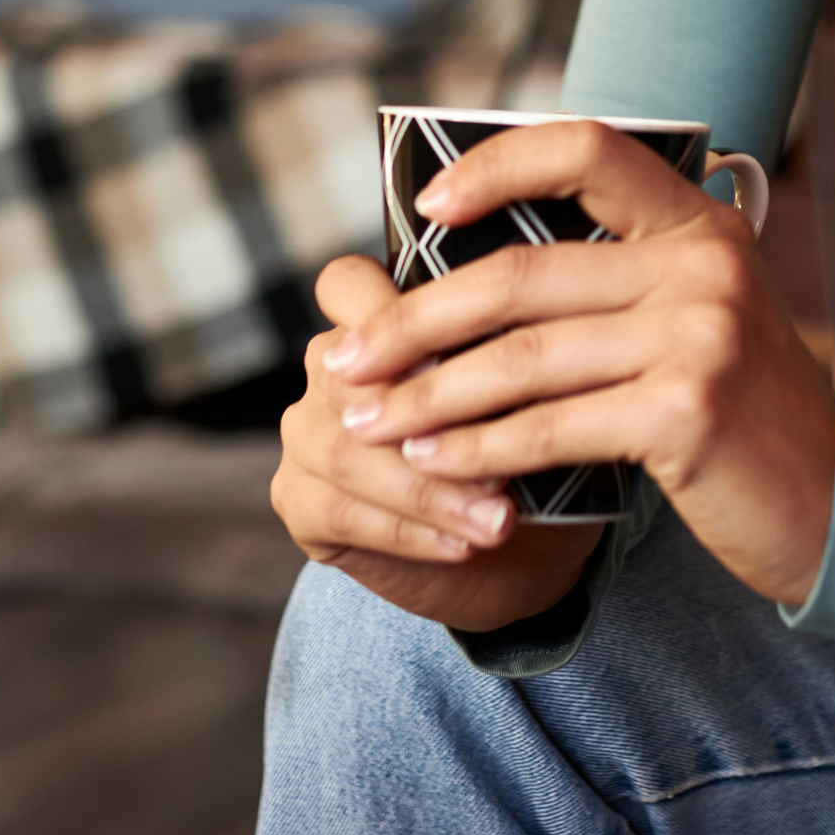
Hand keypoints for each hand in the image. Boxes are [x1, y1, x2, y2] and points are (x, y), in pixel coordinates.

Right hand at [273, 252, 602, 632]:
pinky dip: (408, 530)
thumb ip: (509, 364)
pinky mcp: (299, 503)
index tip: (462, 356)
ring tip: (498, 519)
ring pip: (345, 450)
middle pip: (351, 376)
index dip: (392, 312)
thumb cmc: (526, 450)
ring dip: (429, 489)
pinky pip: (340, 510)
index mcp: (374, 322)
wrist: (517, 550)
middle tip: (508, 464)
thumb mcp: (532, 397)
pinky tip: (461, 544)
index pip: (346, 284)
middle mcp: (328, 370)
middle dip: (435, 421)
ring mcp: (307, 434)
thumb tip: (535, 354)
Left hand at [322, 121, 834, 606]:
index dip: (497, 165)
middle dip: (414, 321)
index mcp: (698, 221)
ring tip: (369, 421)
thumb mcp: (696, 316)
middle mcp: (702, 263)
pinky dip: (477, 449)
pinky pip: (548, 426)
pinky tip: (433, 464)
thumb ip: (615, 279)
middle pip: (521, 275)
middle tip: (345, 358)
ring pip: (521, 359)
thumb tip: (463, 269)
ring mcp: (699, 335)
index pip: (586, 149)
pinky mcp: (687, 412)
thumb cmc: (740, 410)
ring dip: (428, 396)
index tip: (425, 208)